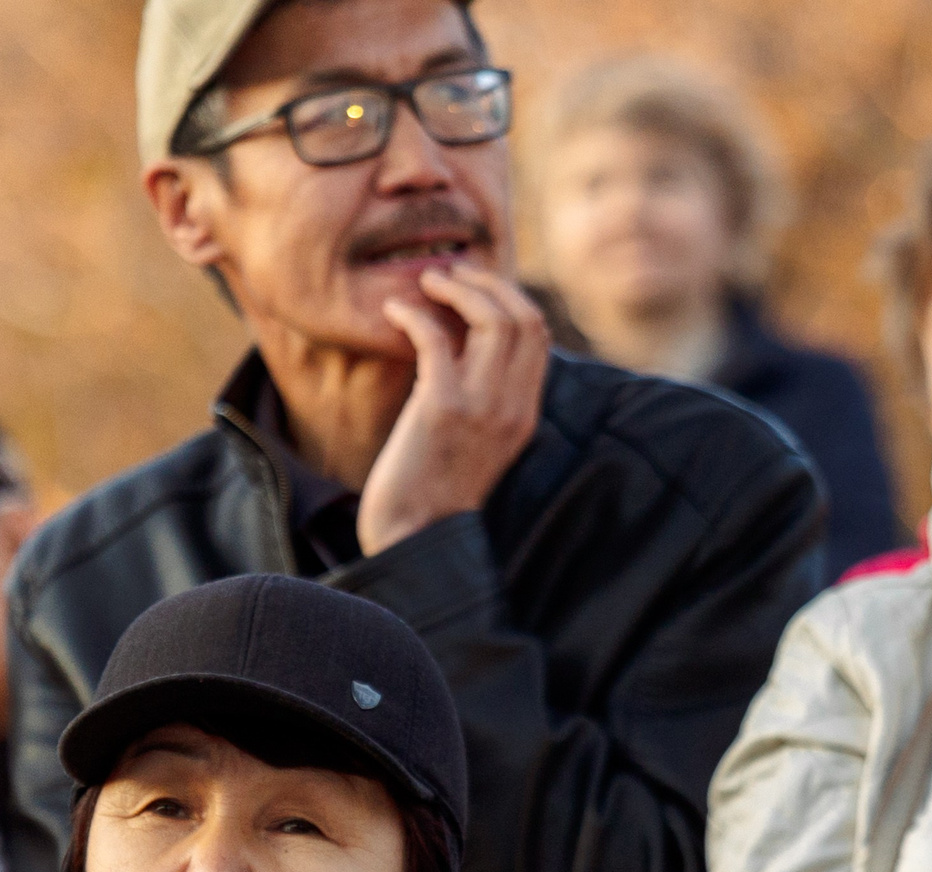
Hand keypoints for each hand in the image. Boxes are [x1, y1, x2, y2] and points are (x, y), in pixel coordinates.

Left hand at [358, 263, 548, 554]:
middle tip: (448, 274)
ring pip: (492, 319)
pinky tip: (392, 311)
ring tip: (425, 282)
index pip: (538, 336)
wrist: (414, 536)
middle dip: (486, 283)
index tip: (473, 288)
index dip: (508, 298)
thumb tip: (459, 348)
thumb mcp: (475, 443)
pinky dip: (413, 312)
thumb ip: (483, 400)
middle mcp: (512, 407)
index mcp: (525, 414)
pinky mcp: (442, 408)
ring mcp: (481, 407)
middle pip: (524, 318)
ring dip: (457, 288)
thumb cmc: (433, 492)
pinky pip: (435, 337)